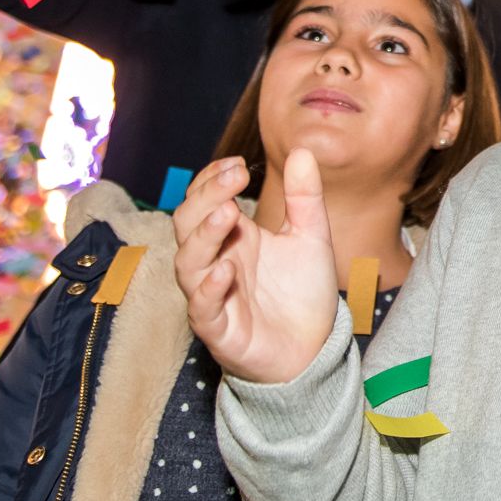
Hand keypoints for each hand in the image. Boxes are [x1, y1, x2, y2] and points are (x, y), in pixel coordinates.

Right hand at [172, 150, 339, 385]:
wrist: (313, 349)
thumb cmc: (302, 293)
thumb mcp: (311, 237)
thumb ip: (305, 197)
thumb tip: (301, 150)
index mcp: (233, 237)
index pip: (204, 200)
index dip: (212, 180)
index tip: (237, 163)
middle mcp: (216, 261)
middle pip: (188, 224)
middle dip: (206, 197)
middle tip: (233, 178)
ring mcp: (213, 295)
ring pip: (188, 262)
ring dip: (204, 236)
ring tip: (227, 213)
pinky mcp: (220, 329)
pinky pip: (202, 307)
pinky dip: (209, 288)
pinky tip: (226, 270)